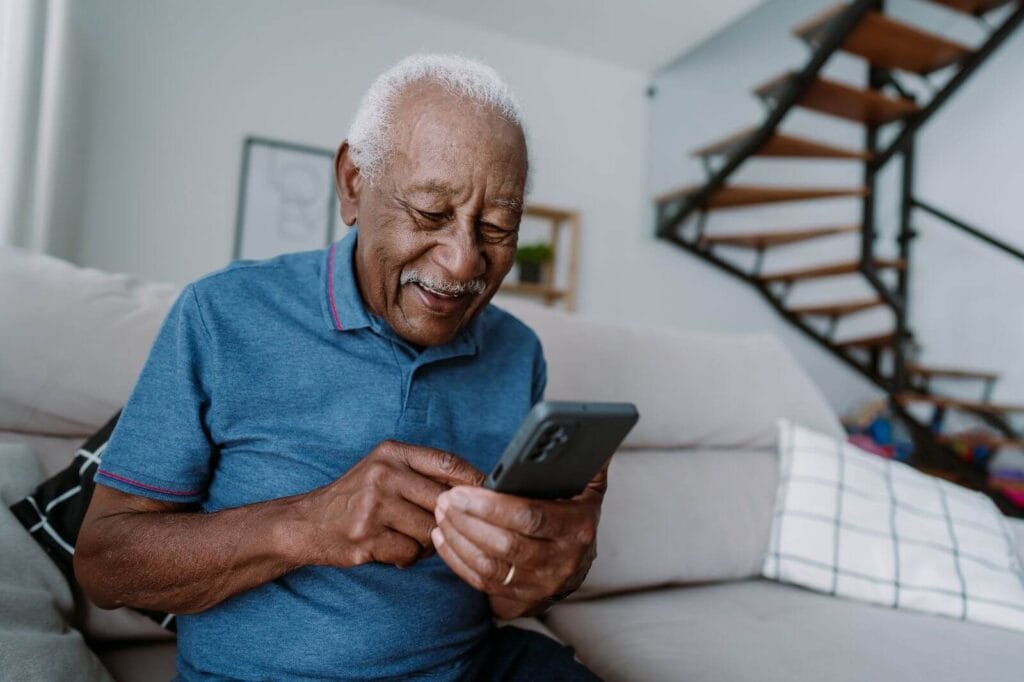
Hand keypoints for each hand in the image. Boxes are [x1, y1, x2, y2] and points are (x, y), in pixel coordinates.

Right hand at [298, 440, 483, 568]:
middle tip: (438, 527)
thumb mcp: (385, 470)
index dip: (474, 481)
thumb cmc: (356, 497)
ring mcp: (374, 506)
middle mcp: (384, 474)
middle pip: (444, 502)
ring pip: (431, 531)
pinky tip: (390, 549)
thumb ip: (423, 473)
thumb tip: (478, 487)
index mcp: (392, 453)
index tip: (488, 496)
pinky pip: (411, 553)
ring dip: (427, 542)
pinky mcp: (367, 537)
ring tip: (408, 537)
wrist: (307, 523)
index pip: (448, 463)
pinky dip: (407, 557)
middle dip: (447, 520)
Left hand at [431, 465, 607, 618]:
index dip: (492, 506)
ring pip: (490, 565)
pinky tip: (443, 537)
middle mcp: (561, 561)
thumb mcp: (588, 489)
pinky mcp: (521, 600)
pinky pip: (481, 582)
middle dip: (469, 521)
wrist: (576, 566)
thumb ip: (586, 462)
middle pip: (505, 544)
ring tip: (441, 514)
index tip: (462, 490)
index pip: (530, 517)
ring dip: (459, 540)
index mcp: (577, 527)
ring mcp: (540, 585)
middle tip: (444, 500)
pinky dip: (457, 560)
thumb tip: (589, 431)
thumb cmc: (574, 516)